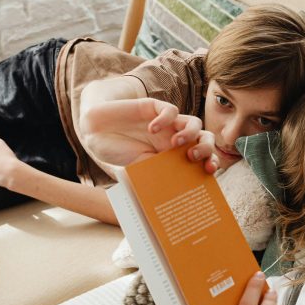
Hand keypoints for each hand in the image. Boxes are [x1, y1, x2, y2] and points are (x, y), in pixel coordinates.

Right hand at [83, 98, 218, 170]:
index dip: (209, 162)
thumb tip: (168, 196)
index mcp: (173, 157)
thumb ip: (150, 178)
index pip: (202, 158)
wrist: (94, 133)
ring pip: (194, 123)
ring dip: (190, 133)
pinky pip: (170, 110)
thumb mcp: (133, 171)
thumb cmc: (114, 155)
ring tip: (175, 143)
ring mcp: (166, 124)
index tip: (209, 170)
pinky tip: (152, 128)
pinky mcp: (154, 108)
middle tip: (193, 157)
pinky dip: (165, 118)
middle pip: (204, 139)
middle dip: (206, 148)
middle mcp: (173, 139)